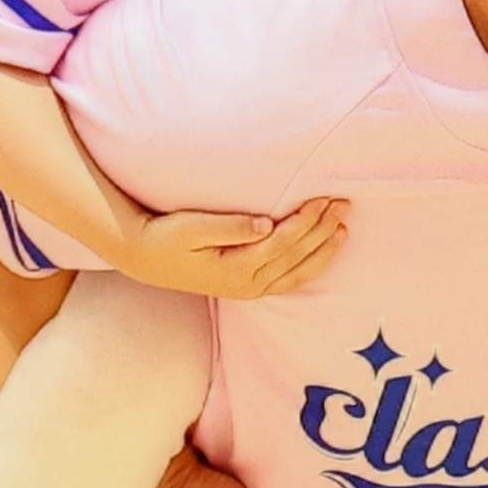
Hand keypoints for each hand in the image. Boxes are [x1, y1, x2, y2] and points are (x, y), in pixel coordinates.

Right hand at [118, 199, 347, 298]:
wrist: (144, 258)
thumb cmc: (166, 237)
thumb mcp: (193, 228)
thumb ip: (230, 227)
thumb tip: (265, 225)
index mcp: (237, 269)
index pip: (283, 243)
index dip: (306, 221)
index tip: (323, 198)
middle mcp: (248, 284)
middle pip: (296, 257)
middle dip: (322, 230)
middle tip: (343, 204)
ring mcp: (250, 289)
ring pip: (298, 272)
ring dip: (323, 249)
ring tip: (343, 225)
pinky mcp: (248, 286)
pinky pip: (290, 280)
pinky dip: (311, 265)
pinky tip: (324, 250)